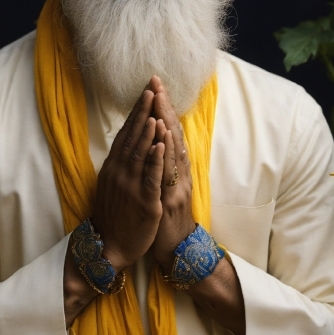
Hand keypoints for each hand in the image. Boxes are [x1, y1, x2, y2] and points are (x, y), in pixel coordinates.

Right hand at [93, 85, 164, 271]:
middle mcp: (120, 173)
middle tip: (151, 90)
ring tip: (155, 110)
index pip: (126, 133)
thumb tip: (126, 140)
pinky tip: (160, 144)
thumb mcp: (112, 184)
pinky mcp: (145, 201)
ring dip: (148, 131)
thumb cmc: (115, 215)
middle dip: (143, 113)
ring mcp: (131, 186)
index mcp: (114, 167)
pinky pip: (150, 177)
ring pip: (141, 154)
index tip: (144, 92)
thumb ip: (119, 163)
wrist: (111, 247)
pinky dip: (155, 159)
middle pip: (133, 137)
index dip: (136, 113)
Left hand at [150, 77, 194, 271]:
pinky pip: (168, 172)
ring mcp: (177, 185)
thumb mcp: (164, 188)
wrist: (175, 250)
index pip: (169, 132)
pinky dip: (167, 153)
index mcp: (175, 169)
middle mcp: (179, 173)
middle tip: (156, 84)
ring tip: (159, 101)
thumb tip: (157, 142)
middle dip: (163, 108)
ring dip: (166, 123)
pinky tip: (164, 136)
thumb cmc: (167, 219)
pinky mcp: (172, 199)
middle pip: (172, 135)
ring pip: (172, 150)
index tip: (154, 87)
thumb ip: (163, 165)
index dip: (162, 110)